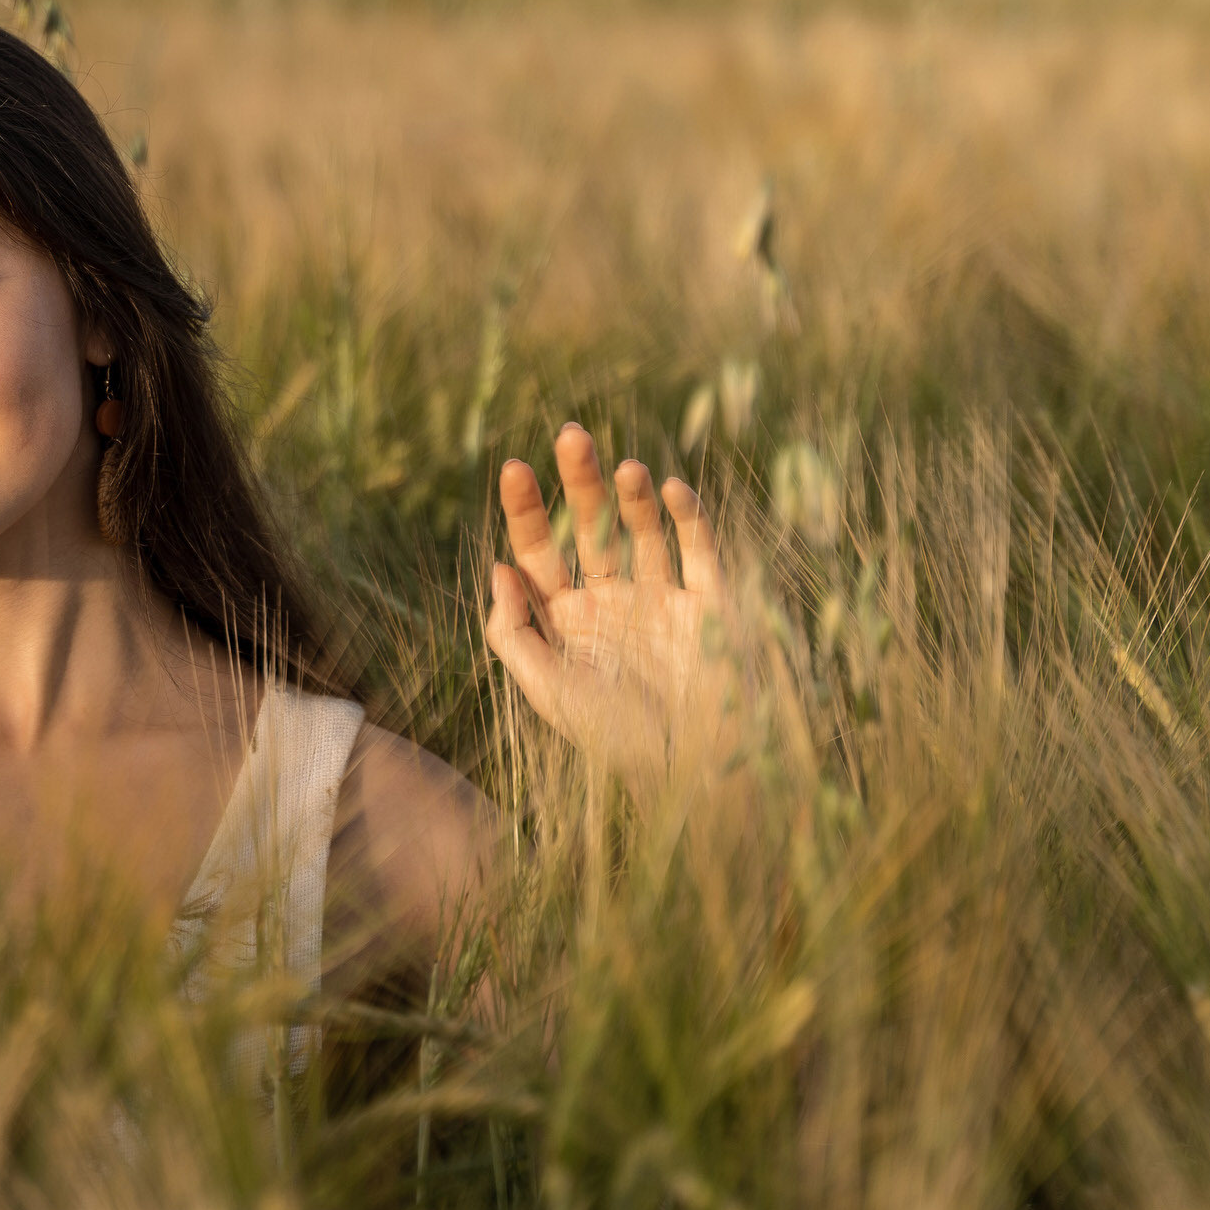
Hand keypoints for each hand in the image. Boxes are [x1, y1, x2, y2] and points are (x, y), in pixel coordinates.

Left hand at [485, 423, 727, 773]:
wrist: (695, 774)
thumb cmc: (614, 740)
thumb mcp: (548, 691)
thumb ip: (514, 632)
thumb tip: (498, 566)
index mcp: (568, 622)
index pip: (538, 554)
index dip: (525, 511)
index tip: (514, 468)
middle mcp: (613, 603)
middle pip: (589, 529)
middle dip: (579, 483)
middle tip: (570, 435)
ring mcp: (663, 600)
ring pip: (643, 530)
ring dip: (632, 496)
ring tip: (622, 468)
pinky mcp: (710, 604)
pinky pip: (699, 549)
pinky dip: (688, 516)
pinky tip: (669, 487)